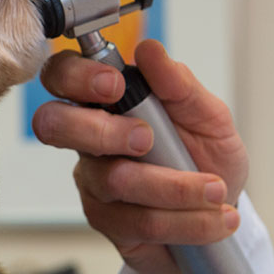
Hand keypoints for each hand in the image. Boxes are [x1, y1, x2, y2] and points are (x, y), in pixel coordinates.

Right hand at [31, 40, 248, 273]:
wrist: (221, 213)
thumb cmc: (207, 157)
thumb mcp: (209, 116)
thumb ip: (180, 85)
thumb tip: (149, 50)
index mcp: (107, 102)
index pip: (62, 76)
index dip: (75, 77)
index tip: (115, 85)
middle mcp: (89, 140)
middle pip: (52, 125)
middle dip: (99, 130)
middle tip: (146, 139)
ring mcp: (94, 183)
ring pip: (113, 180)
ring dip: (174, 186)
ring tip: (215, 190)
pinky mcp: (108, 223)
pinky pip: (138, 221)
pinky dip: (186, 220)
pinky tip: (213, 219)